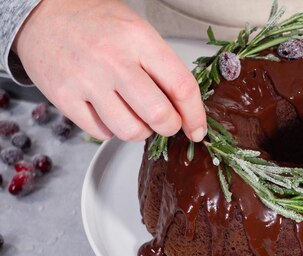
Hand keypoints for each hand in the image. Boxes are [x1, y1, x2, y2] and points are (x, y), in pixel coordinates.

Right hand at [13, 0, 206, 141]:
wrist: (42, 12)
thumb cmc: (95, 21)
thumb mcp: (137, 30)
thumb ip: (162, 65)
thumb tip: (186, 106)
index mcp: (139, 39)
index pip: (181, 86)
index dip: (195, 115)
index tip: (197, 128)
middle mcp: (114, 60)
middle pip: (158, 115)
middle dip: (170, 127)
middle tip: (167, 123)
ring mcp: (87, 80)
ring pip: (130, 130)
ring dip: (141, 131)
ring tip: (137, 116)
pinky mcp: (64, 97)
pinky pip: (100, 133)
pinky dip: (111, 130)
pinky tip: (111, 112)